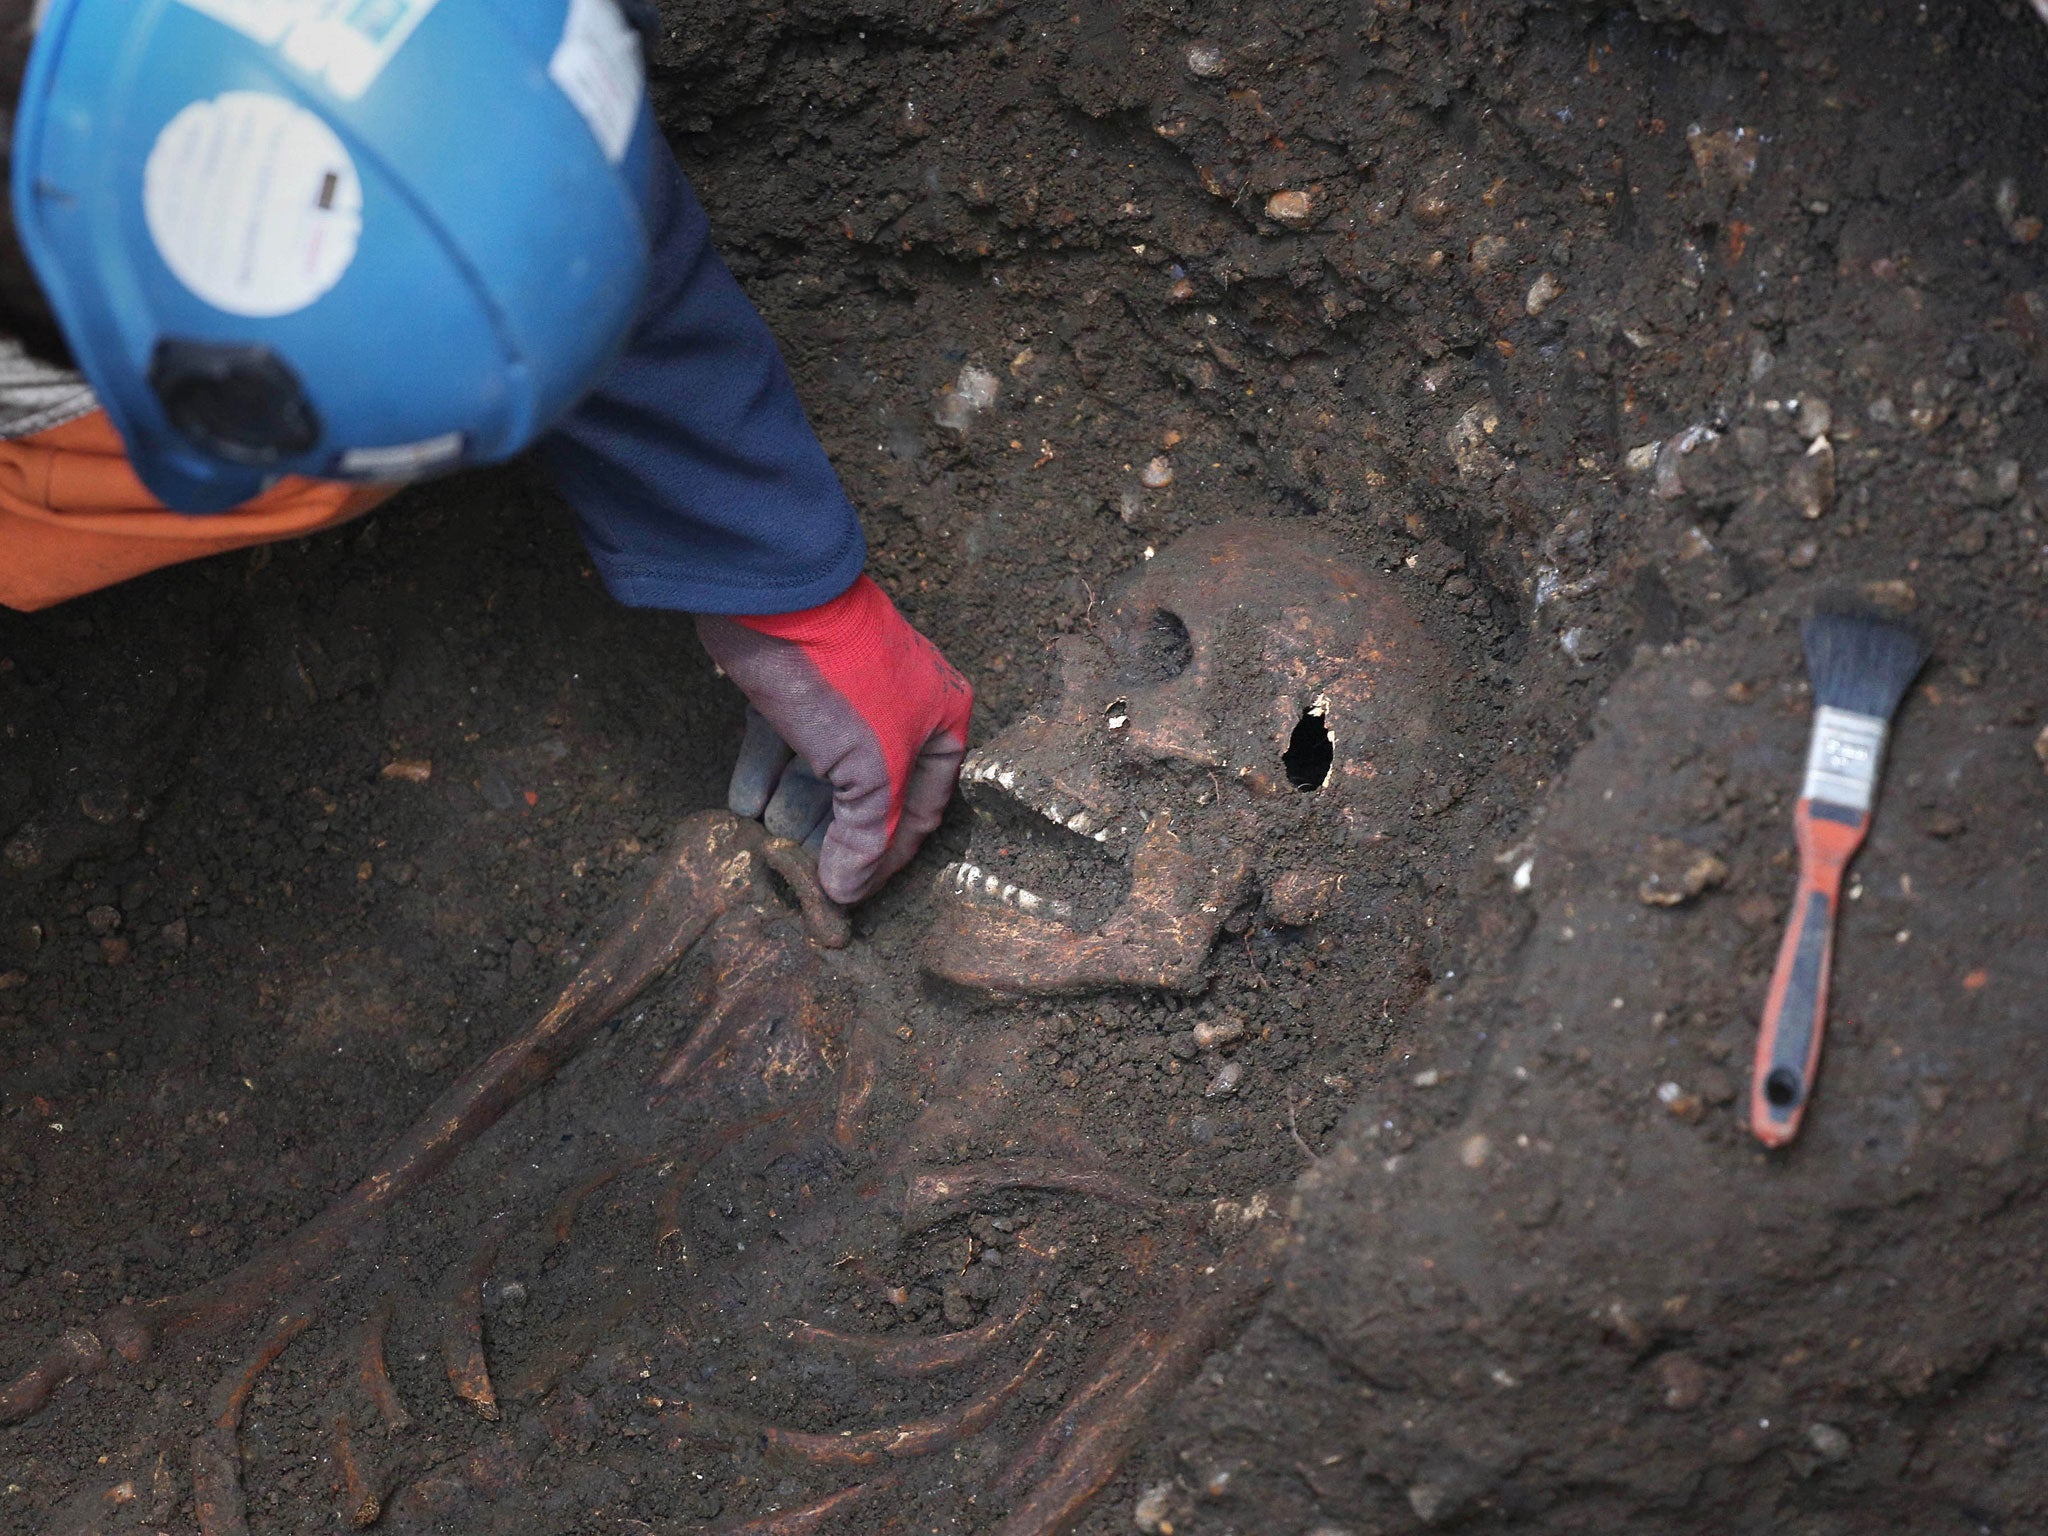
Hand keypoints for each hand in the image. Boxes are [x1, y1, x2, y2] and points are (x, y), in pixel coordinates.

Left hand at [696, 576, 972, 904]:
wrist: (777, 596)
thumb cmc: (846, 680)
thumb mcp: (872, 769)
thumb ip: (866, 836)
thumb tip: (847, 893)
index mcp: (941, 721)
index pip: (920, 812)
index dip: (886, 859)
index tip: (851, 893)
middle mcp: (899, 709)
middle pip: (867, 794)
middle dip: (832, 833)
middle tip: (801, 869)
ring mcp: (844, 699)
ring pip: (820, 772)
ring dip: (792, 809)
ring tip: (766, 838)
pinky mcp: (795, 690)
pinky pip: (783, 745)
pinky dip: (763, 775)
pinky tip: (743, 806)